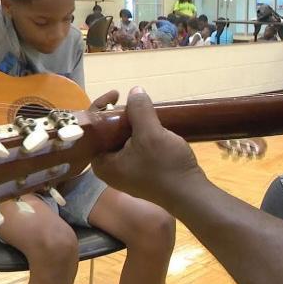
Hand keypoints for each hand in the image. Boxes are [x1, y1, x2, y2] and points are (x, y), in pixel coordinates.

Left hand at [92, 87, 203, 209]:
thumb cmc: (165, 166)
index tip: (117, 94)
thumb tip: (135, 90)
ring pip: (123, 139)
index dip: (100, 109)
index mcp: (102, 163)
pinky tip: (153, 125)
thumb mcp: (151, 133)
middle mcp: (110, 168)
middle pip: (107, 133)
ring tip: (144, 109)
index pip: (92, 130)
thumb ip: (139, 110)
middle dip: (119, 115)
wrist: (190, 193)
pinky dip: (141, 133)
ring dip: (132, 123)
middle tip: (132, 101)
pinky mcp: (142, 171)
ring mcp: (127, 171)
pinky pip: (136, 146)